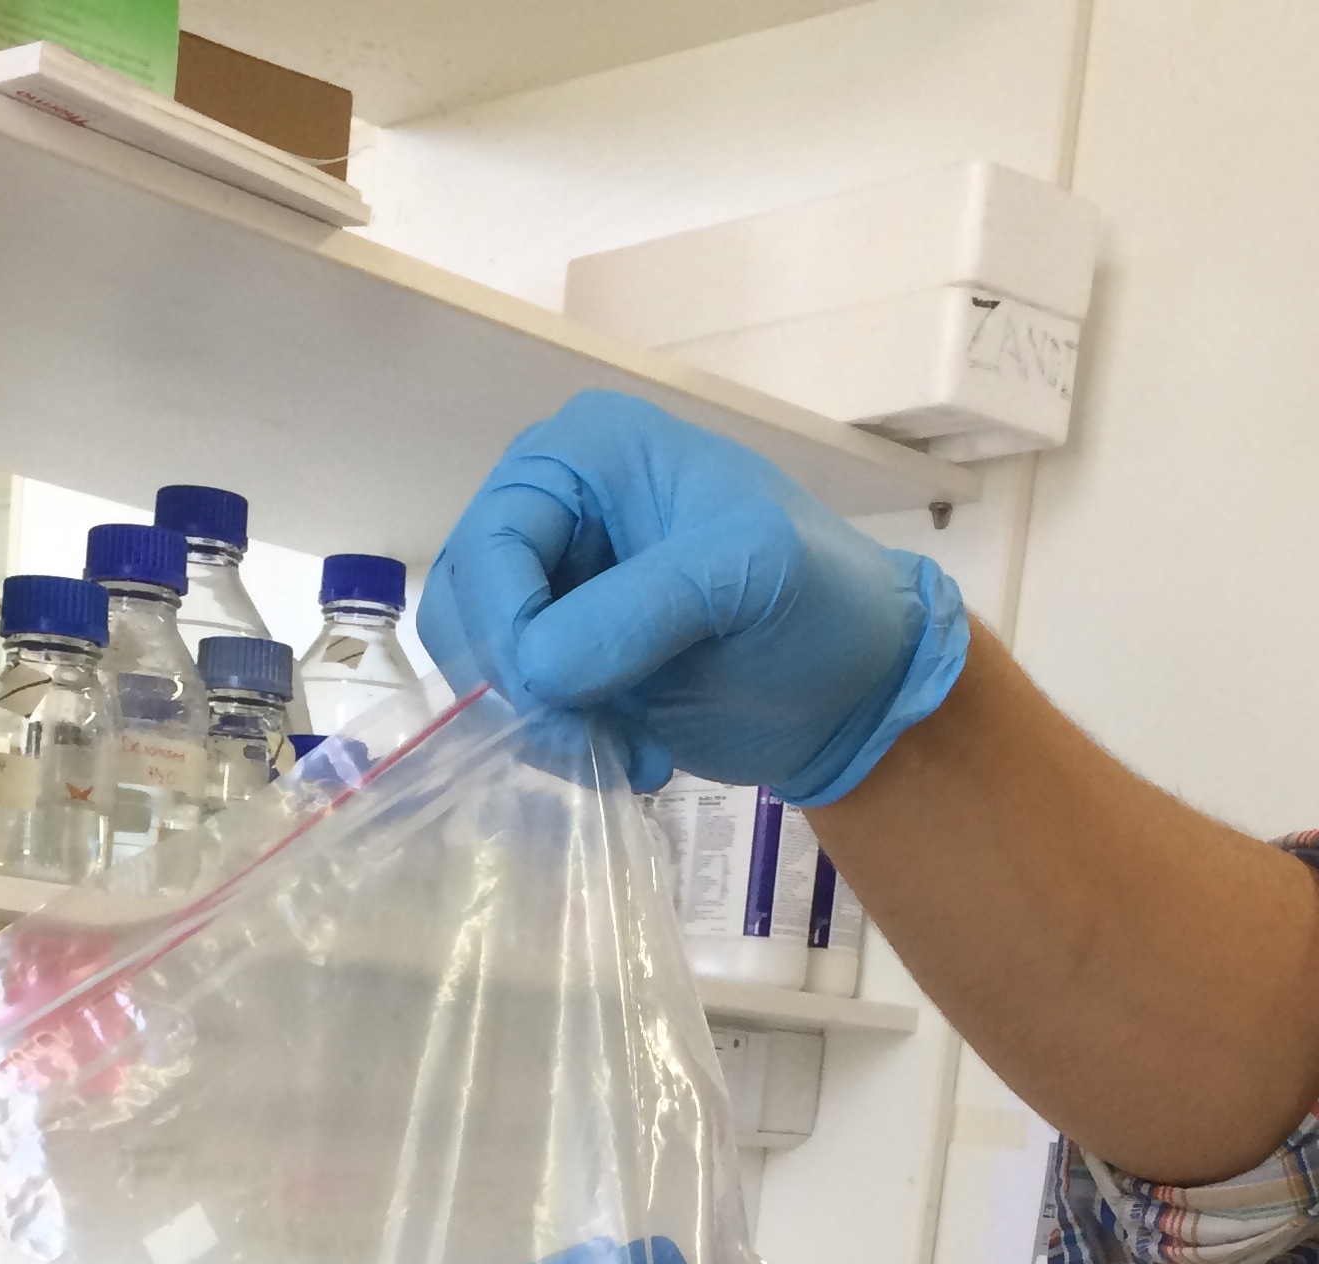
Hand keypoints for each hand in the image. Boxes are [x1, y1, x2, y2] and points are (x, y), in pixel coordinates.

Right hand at [418, 389, 967, 802]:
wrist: (852, 689)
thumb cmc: (820, 605)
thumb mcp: (751, 576)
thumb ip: (643, 610)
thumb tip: (537, 671)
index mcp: (585, 453)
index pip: (490, 543)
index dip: (506, 628)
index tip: (557, 697)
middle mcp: (552, 509)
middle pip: (466, 607)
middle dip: (519, 688)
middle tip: (594, 739)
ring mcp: (552, 588)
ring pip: (480, 668)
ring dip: (542, 728)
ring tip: (627, 750)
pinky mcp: (562, 657)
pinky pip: (512, 709)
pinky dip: (560, 746)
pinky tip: (633, 754)